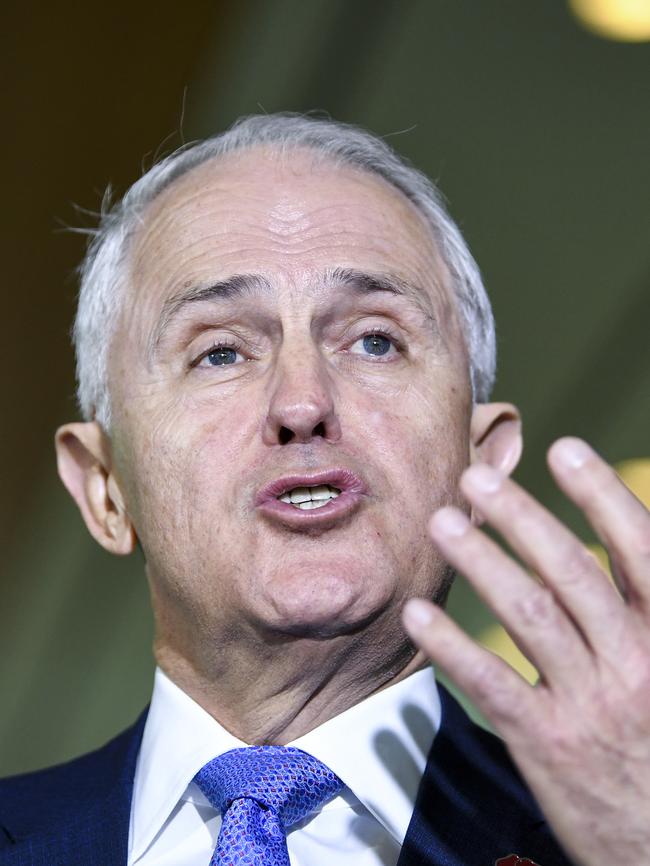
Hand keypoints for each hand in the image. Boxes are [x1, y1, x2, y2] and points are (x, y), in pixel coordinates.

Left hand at [403, 437, 649, 865]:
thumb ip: (647, 609)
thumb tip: (632, 548)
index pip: (640, 552)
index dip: (603, 496)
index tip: (564, 448)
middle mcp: (635, 664)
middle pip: (571, 573)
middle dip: (522, 518)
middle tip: (475, 477)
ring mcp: (589, 704)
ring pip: (528, 617)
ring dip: (482, 563)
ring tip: (443, 522)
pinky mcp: (547, 743)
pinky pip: (492, 685)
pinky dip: (452, 647)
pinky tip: (419, 614)